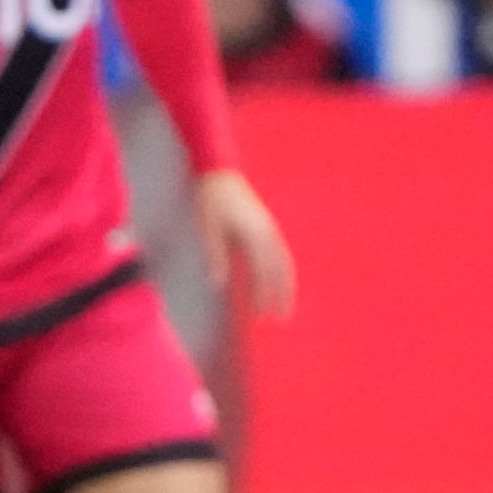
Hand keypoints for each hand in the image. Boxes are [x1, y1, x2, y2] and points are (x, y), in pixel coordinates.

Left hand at [197, 168, 295, 322]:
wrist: (218, 173)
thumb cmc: (210, 200)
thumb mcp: (207, 227)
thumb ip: (215, 254)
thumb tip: (218, 283)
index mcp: (255, 234)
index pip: (264, 272)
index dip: (264, 295)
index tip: (263, 315)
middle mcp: (268, 232)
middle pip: (281, 270)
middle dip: (281, 295)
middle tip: (280, 319)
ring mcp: (270, 229)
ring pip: (284, 262)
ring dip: (285, 285)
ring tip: (282, 306)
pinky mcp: (266, 226)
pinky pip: (280, 253)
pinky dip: (281, 271)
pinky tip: (275, 283)